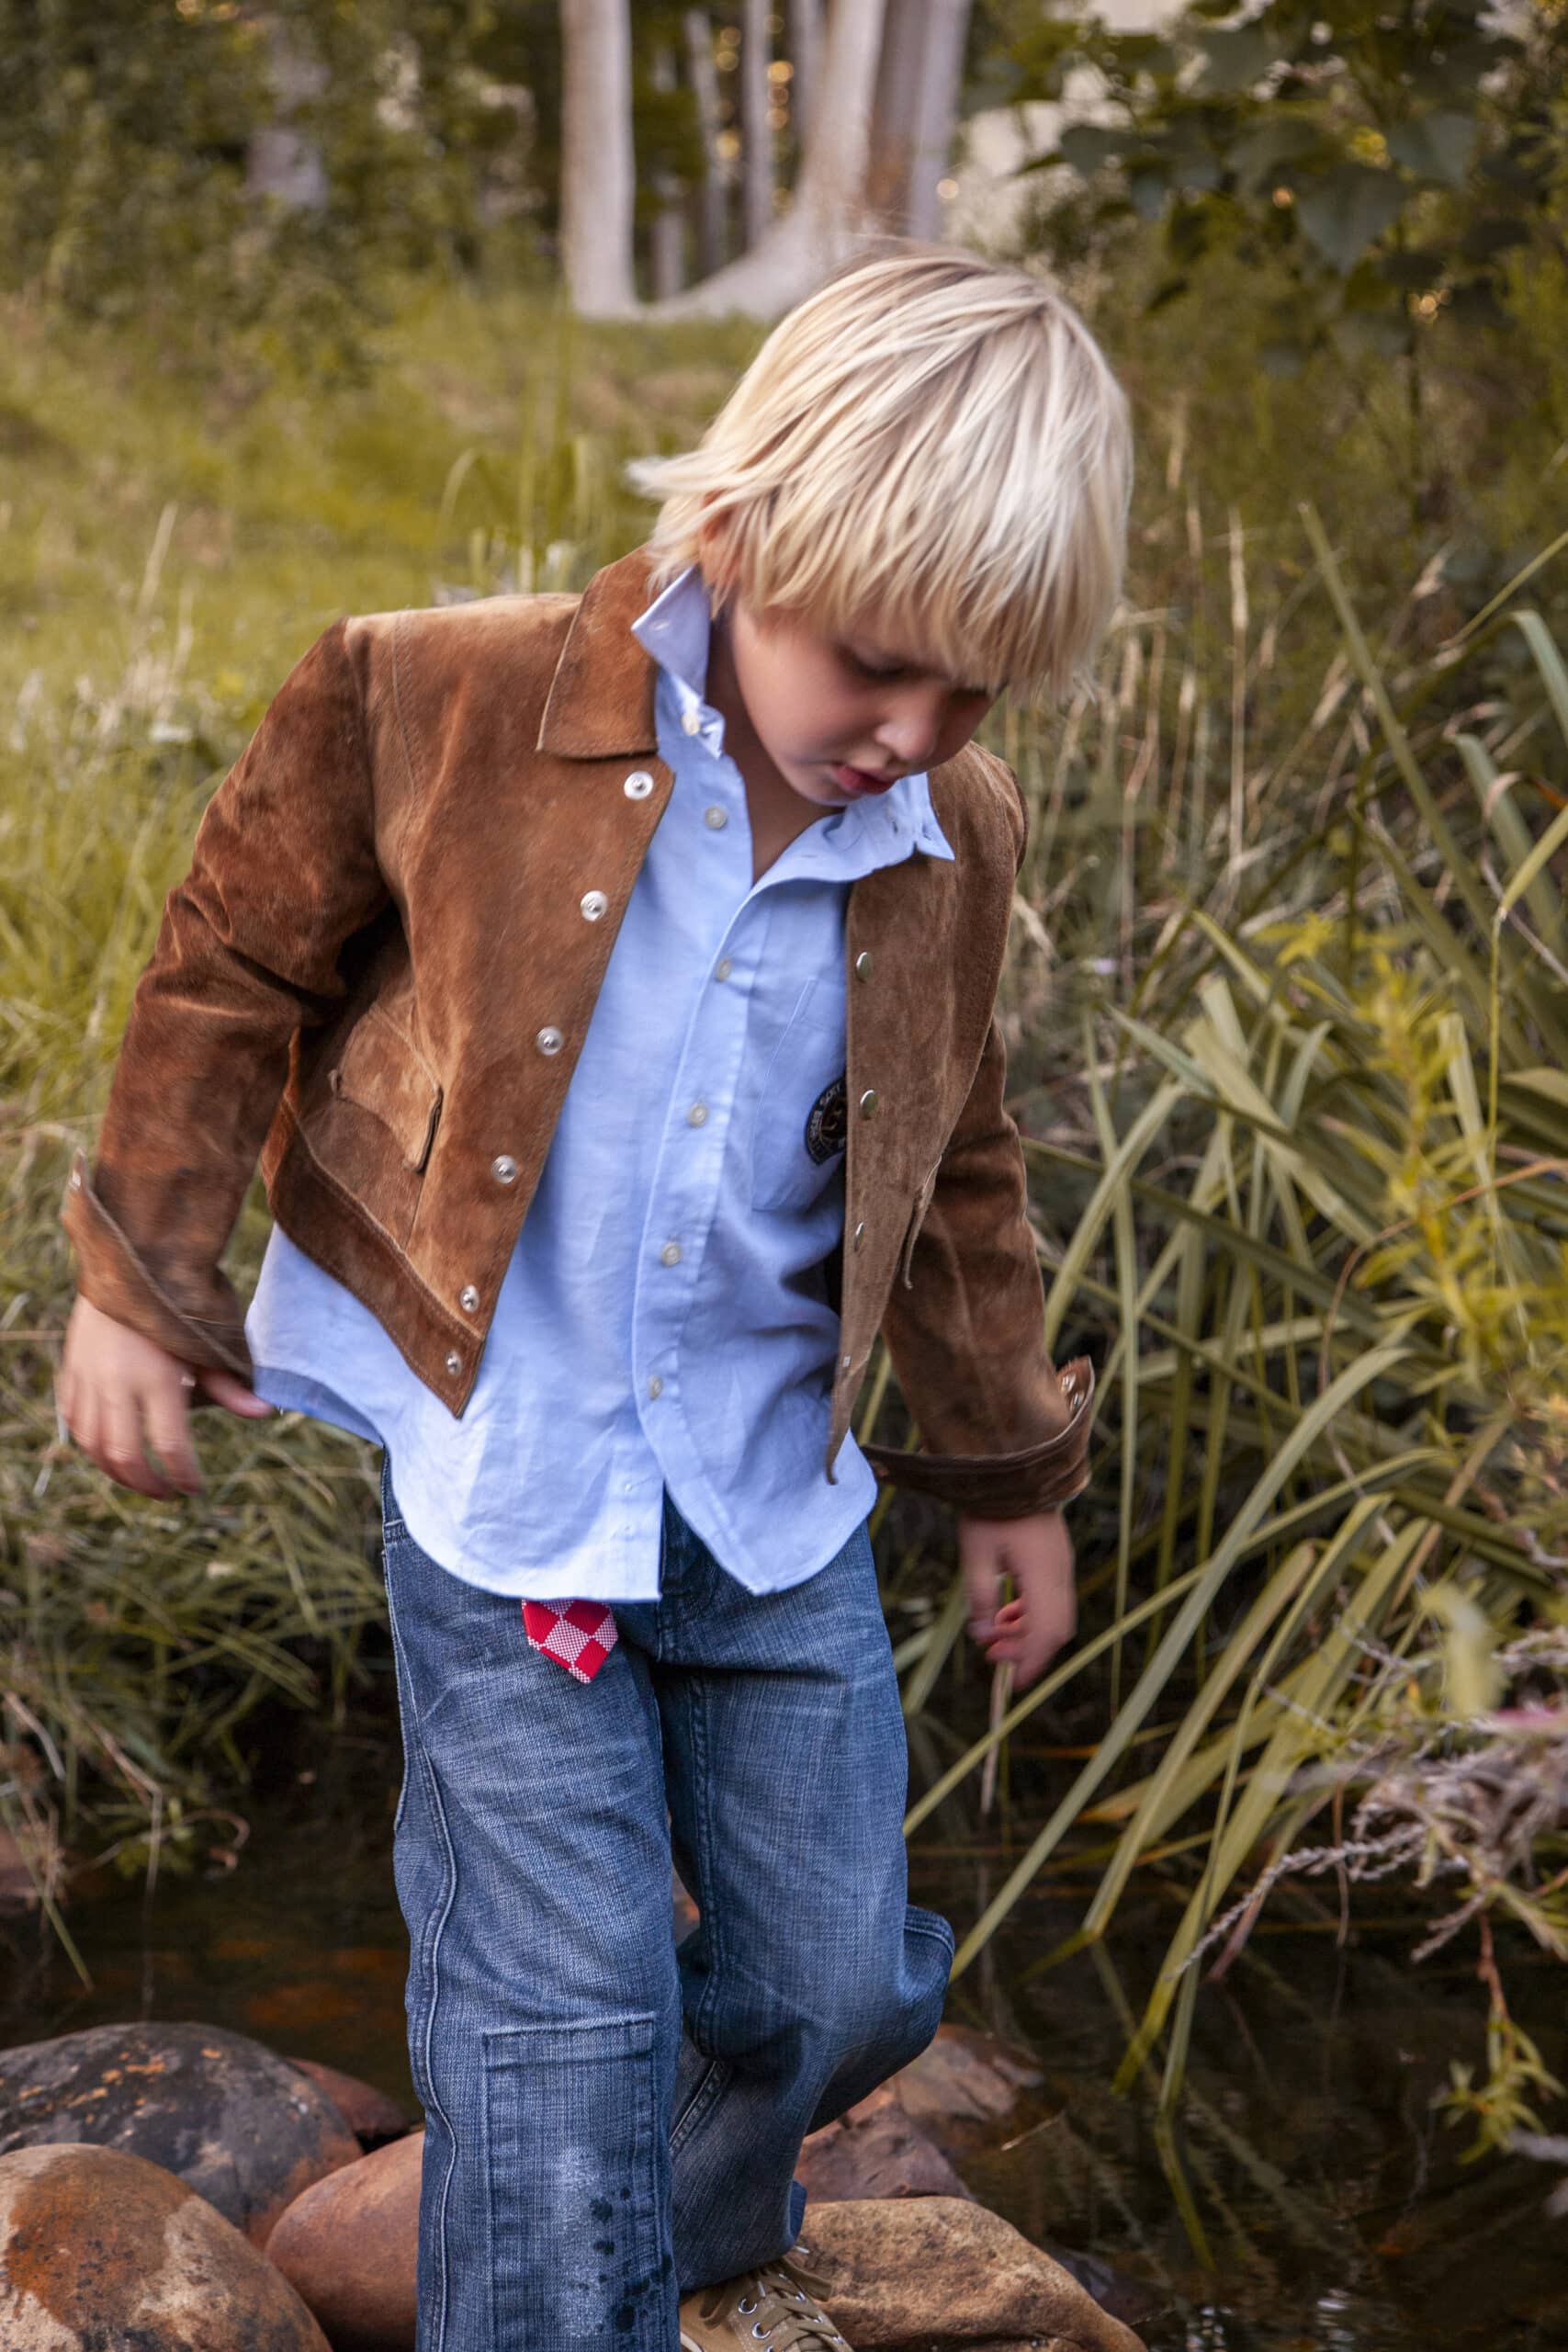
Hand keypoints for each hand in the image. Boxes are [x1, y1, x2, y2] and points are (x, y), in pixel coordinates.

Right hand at [55, 1293, 274, 1499]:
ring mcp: (89, 1376)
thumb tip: (262, 1412)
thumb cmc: (181, 1297)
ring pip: (92, 1444)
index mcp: (157, 1378)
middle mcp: (117, 1383)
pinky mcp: (73, 1367)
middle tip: (168, 1492)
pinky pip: (72, 1418)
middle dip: (147, 1483)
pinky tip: (107, 1447)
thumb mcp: (209, 1339)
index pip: (170, 1446)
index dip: (184, 1475)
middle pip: (124, 1456)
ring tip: (139, 1476)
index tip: (194, 1489)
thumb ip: (229, 1382)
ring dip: (114, 1469)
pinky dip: (88, 1441)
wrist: (132, 1256)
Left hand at [958, 1507, 1075, 1688]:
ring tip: (995, 1636)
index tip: (1012, 1681)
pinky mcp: (1057, 1559)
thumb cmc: (989, 1509)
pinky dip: (1032, 1613)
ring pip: (1056, 1615)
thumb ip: (980, 1598)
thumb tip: (983, 1637)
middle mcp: (1060, 1573)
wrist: (1012, 1468)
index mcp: (1043, 1574)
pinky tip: (1007, 1612)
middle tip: (993, 1655)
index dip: (1031, 1660)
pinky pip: (1052, 1598)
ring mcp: (1062, 1565)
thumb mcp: (975, 1554)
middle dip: (1028, 1649)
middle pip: (1056, 1629)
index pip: (1046, 1632)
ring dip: (1028, 1632)